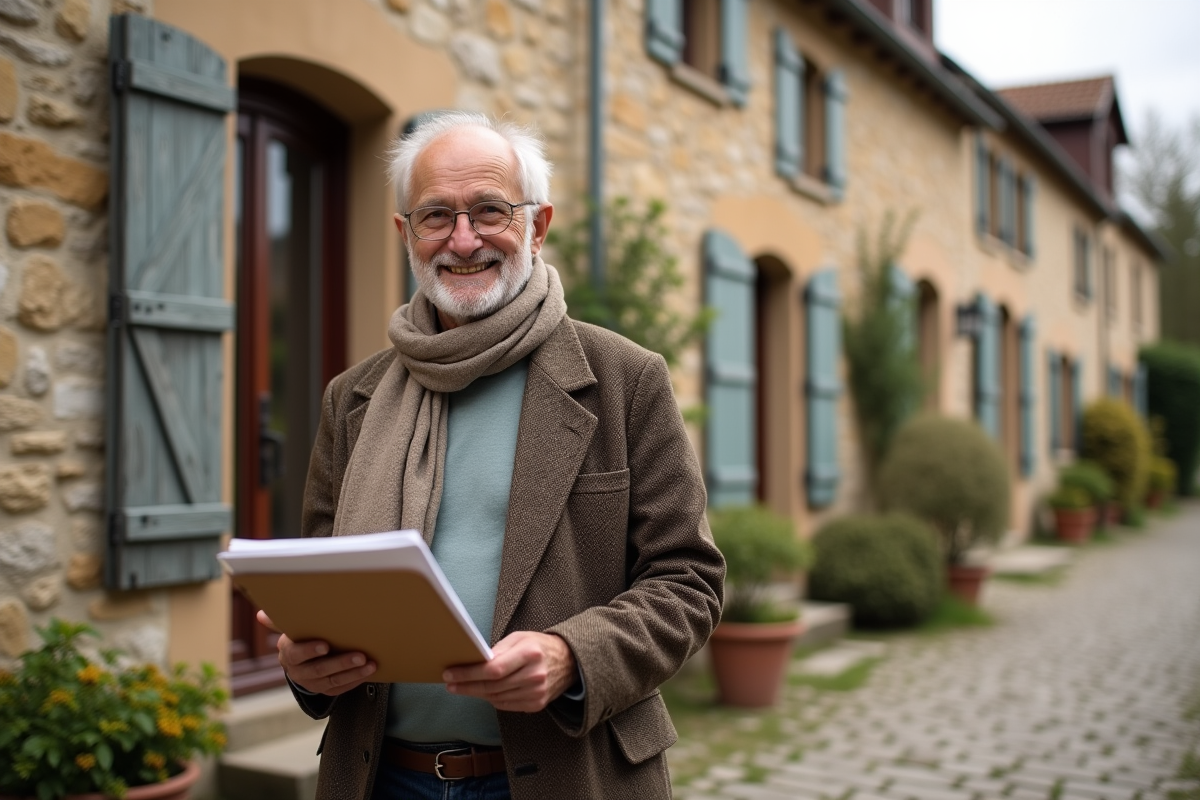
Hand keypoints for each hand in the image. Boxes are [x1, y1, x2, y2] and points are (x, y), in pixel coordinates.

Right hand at [257, 610, 376, 695]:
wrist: (302, 664)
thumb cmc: (300, 638)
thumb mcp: (290, 629)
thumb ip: (279, 621)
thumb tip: (261, 614)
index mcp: (288, 654)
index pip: (295, 654)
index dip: (309, 650)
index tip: (325, 645)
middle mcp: (298, 672)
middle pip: (319, 670)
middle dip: (340, 663)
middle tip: (360, 655)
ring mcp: (312, 684)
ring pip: (333, 681)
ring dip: (353, 673)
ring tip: (370, 664)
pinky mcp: (325, 691)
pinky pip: (341, 689)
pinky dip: (356, 681)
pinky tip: (369, 672)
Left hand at [442, 631, 577, 712]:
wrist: (569, 662)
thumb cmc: (539, 646)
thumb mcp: (520, 638)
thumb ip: (498, 650)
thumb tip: (475, 662)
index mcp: (530, 654)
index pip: (493, 669)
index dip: (469, 674)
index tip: (450, 674)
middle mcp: (535, 675)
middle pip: (492, 686)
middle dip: (466, 685)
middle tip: (450, 683)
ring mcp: (537, 693)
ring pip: (496, 698)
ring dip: (476, 693)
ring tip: (461, 687)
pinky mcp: (537, 704)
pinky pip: (506, 705)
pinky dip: (491, 699)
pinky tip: (482, 692)